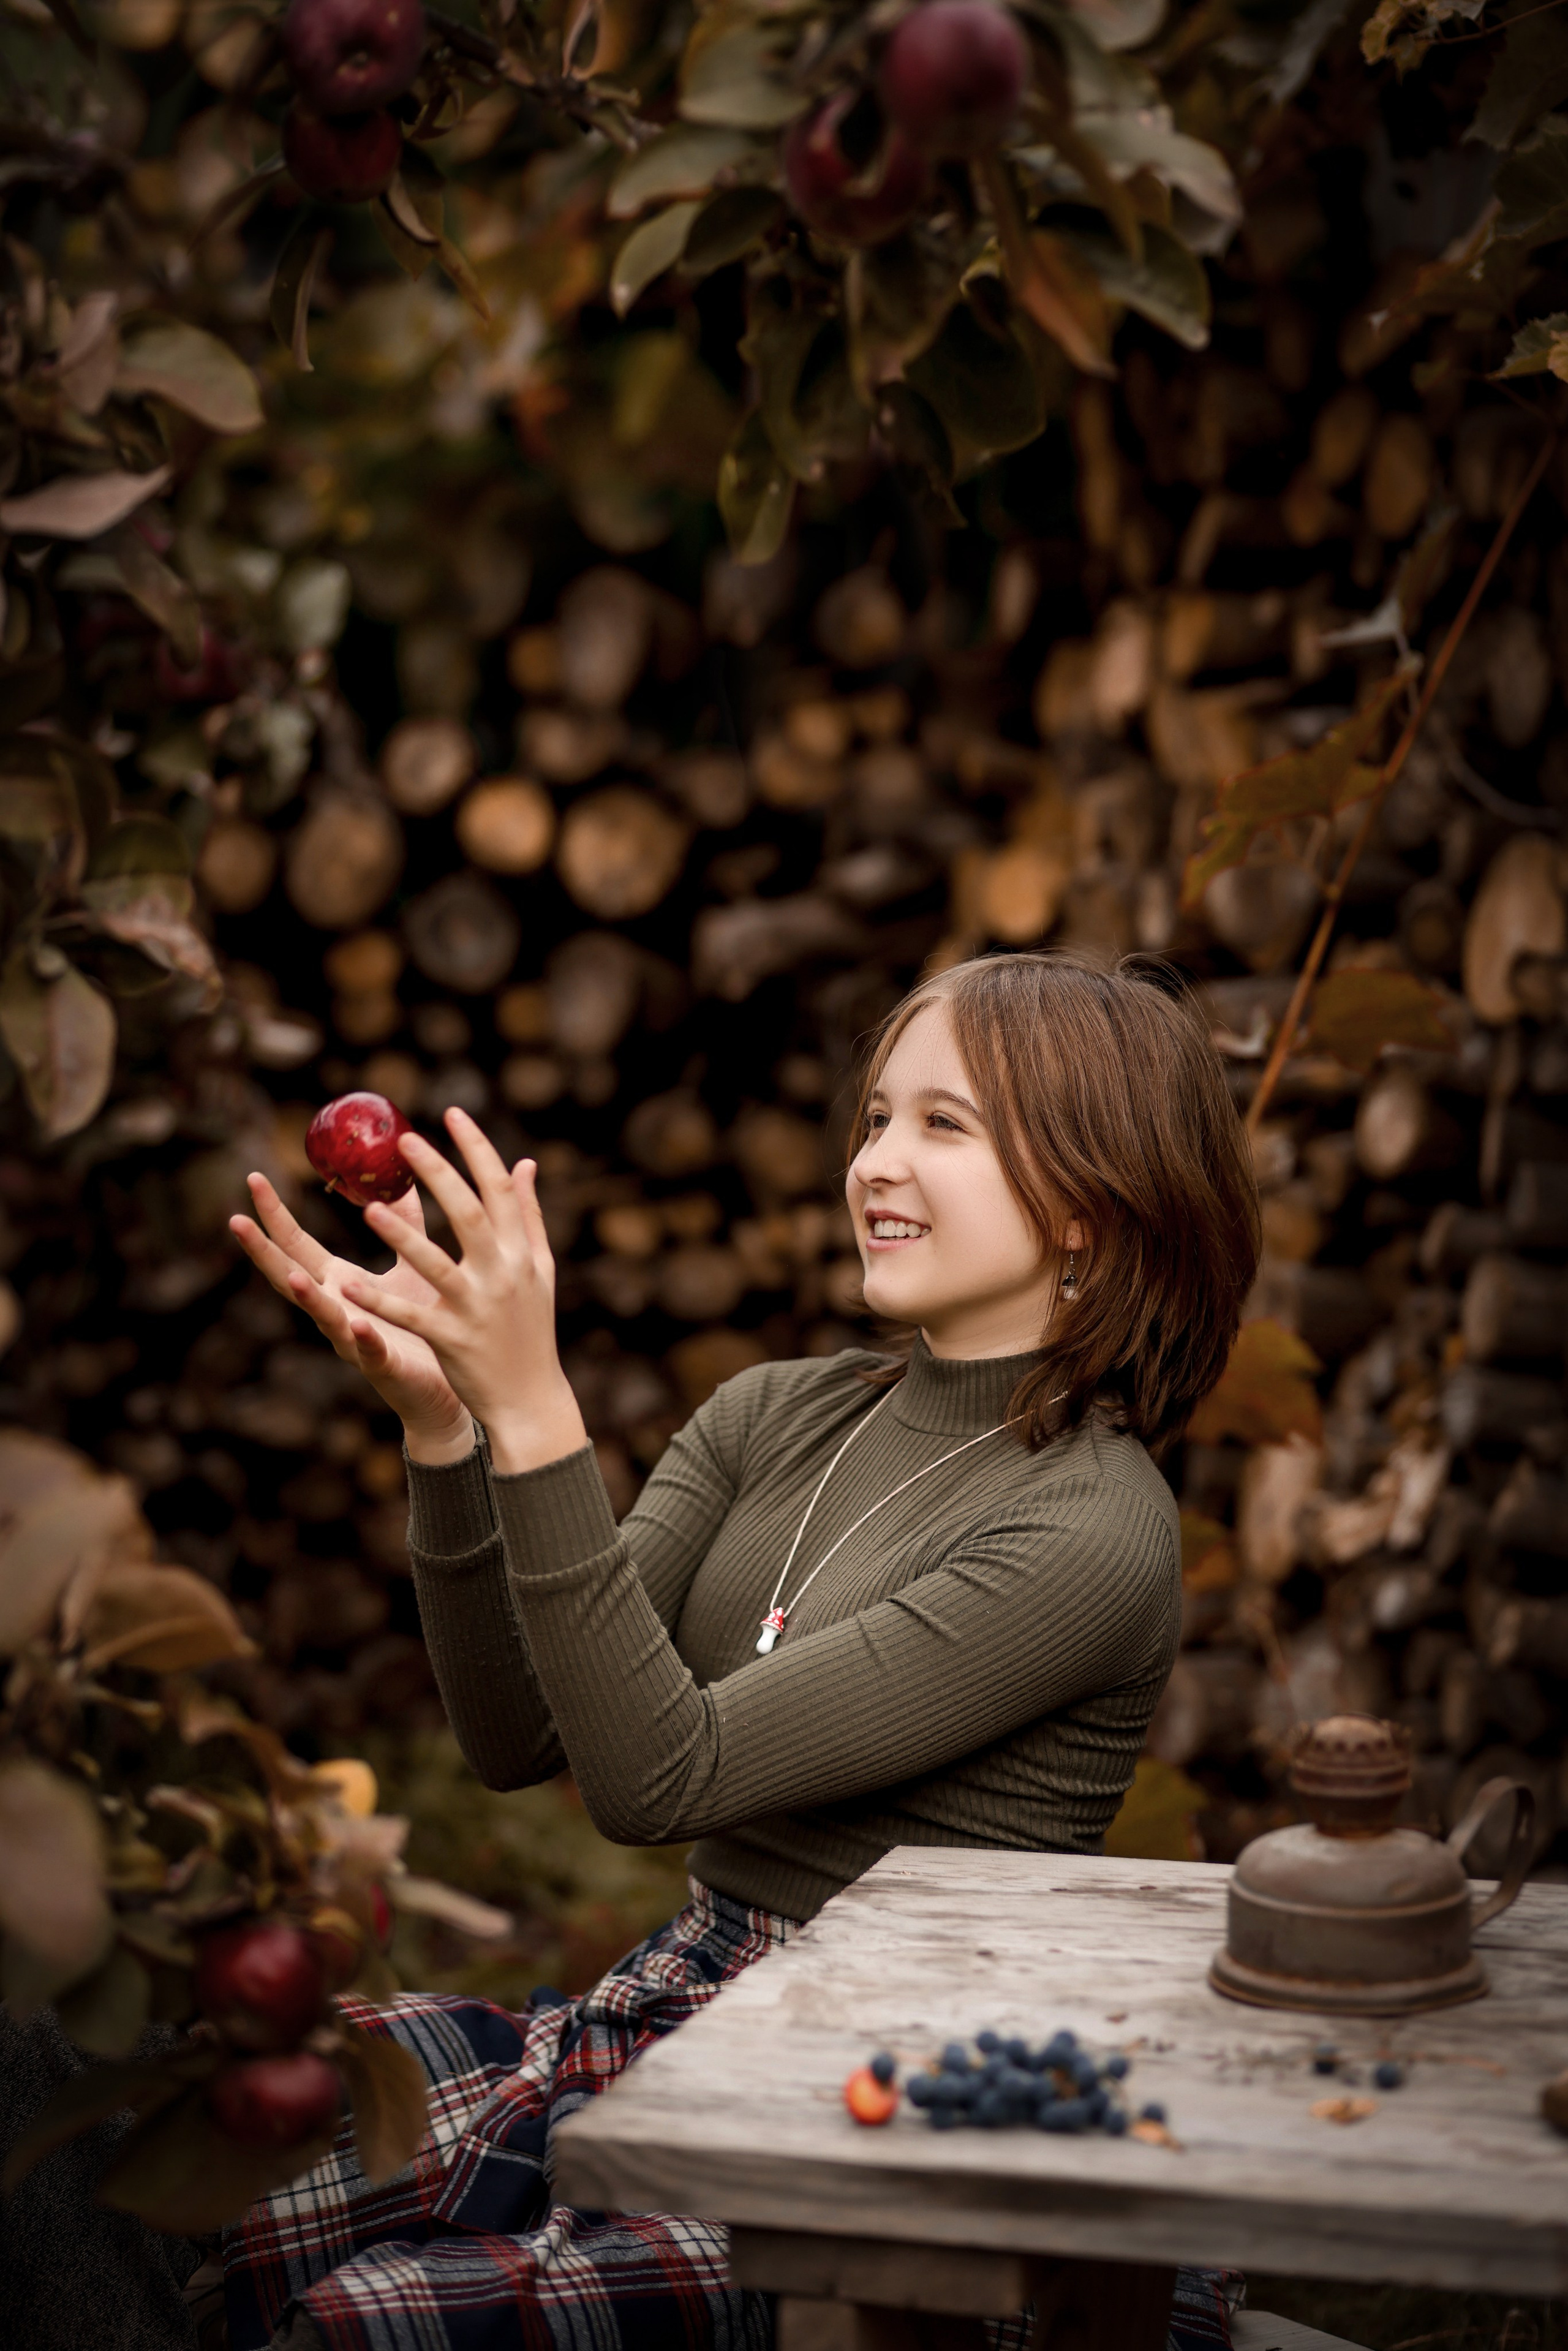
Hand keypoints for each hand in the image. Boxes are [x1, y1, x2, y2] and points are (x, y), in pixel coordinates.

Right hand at [229, 1173, 473, 1463]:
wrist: (444, 1387)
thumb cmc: (421, 1323)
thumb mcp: (410, 1265)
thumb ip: (404, 1223)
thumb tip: (400, 1175)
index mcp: (339, 1284)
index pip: (296, 1245)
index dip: (274, 1215)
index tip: (253, 1179)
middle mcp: (338, 1311)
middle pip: (290, 1278)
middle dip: (264, 1251)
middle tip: (237, 1219)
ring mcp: (355, 1341)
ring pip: (324, 1318)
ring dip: (307, 1298)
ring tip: (293, 1277)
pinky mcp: (384, 1366)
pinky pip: (370, 1352)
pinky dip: (362, 1338)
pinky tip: (358, 1324)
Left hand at [340, 1108, 587, 1475]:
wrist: (533, 1398)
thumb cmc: (532, 1329)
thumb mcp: (539, 1270)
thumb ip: (529, 1216)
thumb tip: (525, 1164)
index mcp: (522, 1253)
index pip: (500, 1190)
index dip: (477, 1149)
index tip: (452, 1114)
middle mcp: (502, 1274)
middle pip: (469, 1215)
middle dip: (438, 1174)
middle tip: (405, 1140)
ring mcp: (477, 1308)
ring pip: (436, 1265)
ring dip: (402, 1237)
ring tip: (369, 1210)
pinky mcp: (453, 1340)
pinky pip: (411, 1318)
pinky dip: (379, 1305)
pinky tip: (346, 1289)